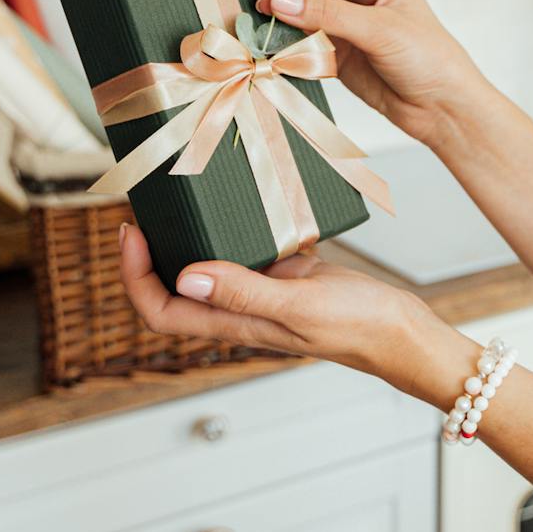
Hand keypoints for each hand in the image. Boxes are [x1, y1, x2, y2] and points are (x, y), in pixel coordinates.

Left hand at [118, 221, 444, 390]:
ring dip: (187, 240)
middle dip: (149, 254)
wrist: (401, 331)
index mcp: (234, 324)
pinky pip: (247, 253)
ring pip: (207, 269)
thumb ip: (244, 293)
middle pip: (173, 290)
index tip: (131, 233)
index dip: (135, 276)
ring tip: (179, 200)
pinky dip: (233, 230)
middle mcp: (240, 310)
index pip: (161, 309)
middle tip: (143, 209)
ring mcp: (262, 292)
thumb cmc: (356, 325)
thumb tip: (186, 277)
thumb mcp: (298, 304)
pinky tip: (241, 203)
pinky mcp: (286, 275)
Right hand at [250, 0, 493, 148]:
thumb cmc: (428, 58)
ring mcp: (340, 18)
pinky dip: (272, 36)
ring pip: (293, 4)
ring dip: (263, 2)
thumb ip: (330, 14)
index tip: (266, 1)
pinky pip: (294, 36)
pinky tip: (246, 31)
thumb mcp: (383, 31)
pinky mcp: (330, 47)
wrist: (441, 107)